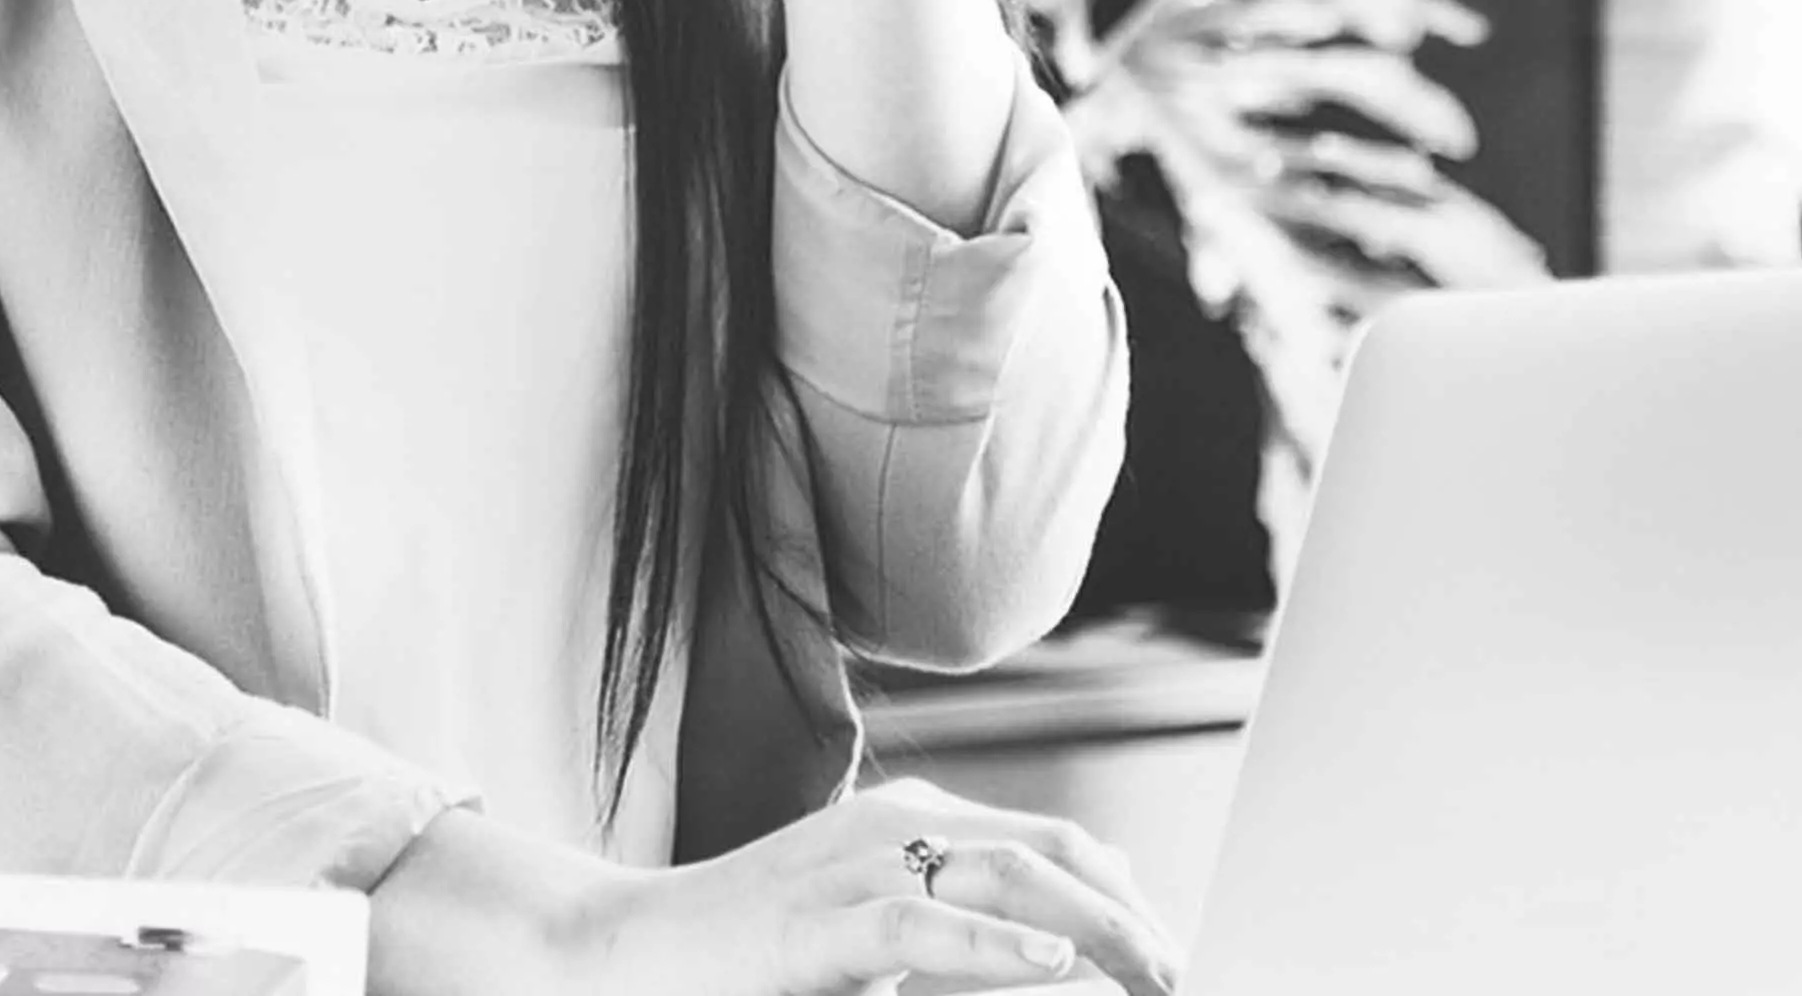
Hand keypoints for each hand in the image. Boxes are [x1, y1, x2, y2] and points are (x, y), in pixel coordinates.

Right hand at [587, 778, 1190, 995]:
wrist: (618, 951)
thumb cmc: (740, 955)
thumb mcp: (866, 933)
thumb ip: (952, 927)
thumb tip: (1062, 947)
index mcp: (909, 825)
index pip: (1055, 845)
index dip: (1131, 898)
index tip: (1173, 959)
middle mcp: (891, 828)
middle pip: (1052, 853)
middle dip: (1136, 916)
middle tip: (1183, 976)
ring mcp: (849, 868)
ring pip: (1006, 873)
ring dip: (1098, 929)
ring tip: (1156, 974)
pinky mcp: (810, 923)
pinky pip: (918, 922)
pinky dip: (992, 942)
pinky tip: (1050, 962)